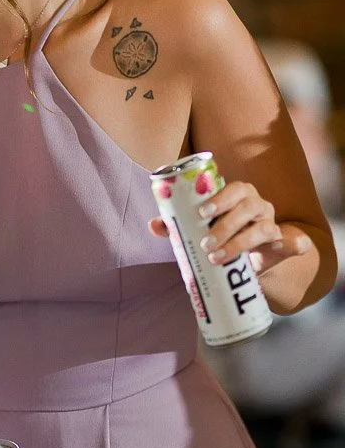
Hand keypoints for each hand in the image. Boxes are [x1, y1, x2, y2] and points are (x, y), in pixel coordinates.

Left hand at [148, 180, 310, 275]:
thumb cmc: (222, 237)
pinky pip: (293, 242)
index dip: (219, 198)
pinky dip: (292, 243)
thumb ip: (179, 227)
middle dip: (225, 225)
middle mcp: (258, 206)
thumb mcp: (201, 231)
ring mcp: (273, 225)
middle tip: (205, 243)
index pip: (234, 188)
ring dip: (240, 242)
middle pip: (248, 207)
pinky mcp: (284, 245)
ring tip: (216, 258)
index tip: (201, 213)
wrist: (252, 259)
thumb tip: (153, 224)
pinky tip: (285, 246)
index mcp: (240, 196)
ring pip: (263, 228)